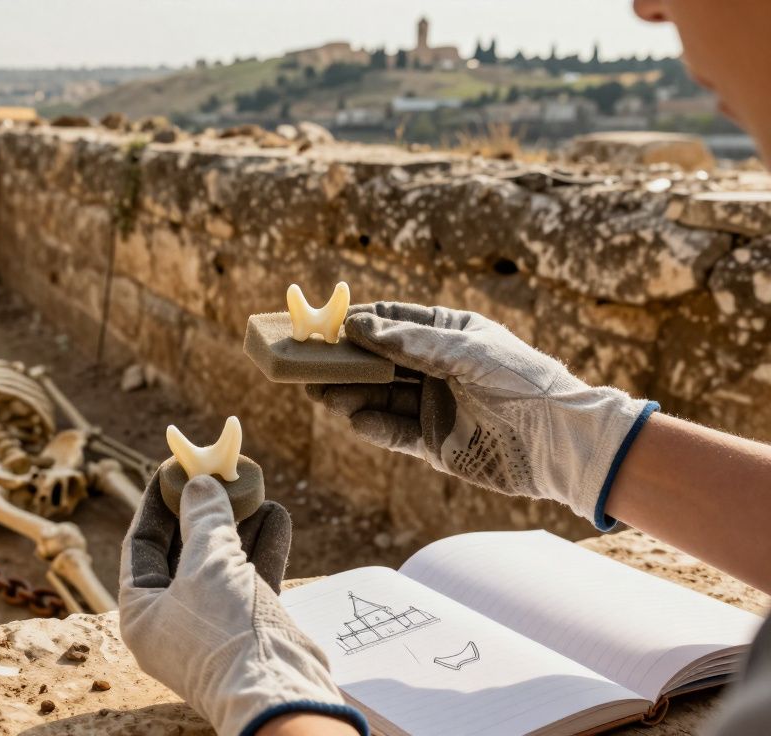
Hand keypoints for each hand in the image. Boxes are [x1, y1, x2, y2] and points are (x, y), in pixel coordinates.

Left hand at [119, 476, 367, 735]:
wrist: (278, 693)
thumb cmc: (226, 629)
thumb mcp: (207, 562)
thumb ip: (203, 519)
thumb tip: (199, 484)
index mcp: (141, 613)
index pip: (141, 546)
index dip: (157, 504)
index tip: (171, 471)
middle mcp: (172, 622)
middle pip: (183, 553)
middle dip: (204, 513)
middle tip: (216, 477)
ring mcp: (211, 628)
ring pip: (221, 565)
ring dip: (238, 527)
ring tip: (253, 490)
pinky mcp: (248, 631)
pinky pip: (250, 581)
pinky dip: (262, 549)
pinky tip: (276, 516)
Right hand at [307, 302, 656, 529]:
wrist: (559, 441)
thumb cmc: (520, 382)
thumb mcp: (463, 351)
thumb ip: (409, 342)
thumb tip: (357, 325)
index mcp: (449, 335)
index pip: (394, 322)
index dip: (360, 323)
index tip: (326, 325)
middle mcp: (437, 368)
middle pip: (378, 361)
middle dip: (345, 361)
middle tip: (308, 362)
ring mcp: (434, 405)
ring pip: (380, 396)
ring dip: (350, 393)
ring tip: (320, 392)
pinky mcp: (433, 442)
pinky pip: (393, 431)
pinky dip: (372, 425)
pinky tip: (354, 418)